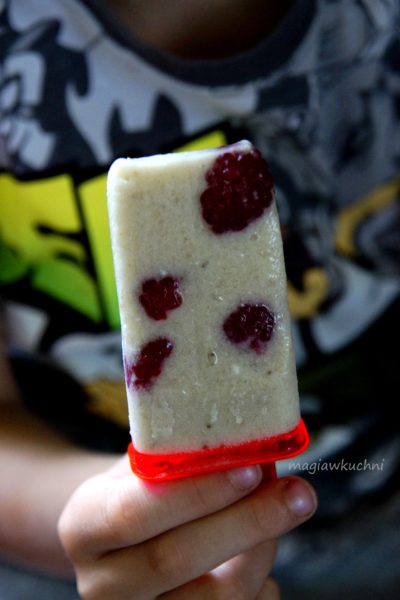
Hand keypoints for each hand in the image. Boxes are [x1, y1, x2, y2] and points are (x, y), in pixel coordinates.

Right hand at [58, 455, 316, 598]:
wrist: (120, 537)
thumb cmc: (141, 490)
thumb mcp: (143, 466)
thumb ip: (179, 457)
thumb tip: (252, 440)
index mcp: (84, 526)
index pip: (134, 512)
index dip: (196, 492)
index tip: (251, 467)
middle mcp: (101, 583)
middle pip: (176, 559)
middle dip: (247, 522)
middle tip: (298, 492)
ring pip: (214, 598)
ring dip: (261, 548)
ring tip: (284, 507)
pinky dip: (262, 583)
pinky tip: (260, 549)